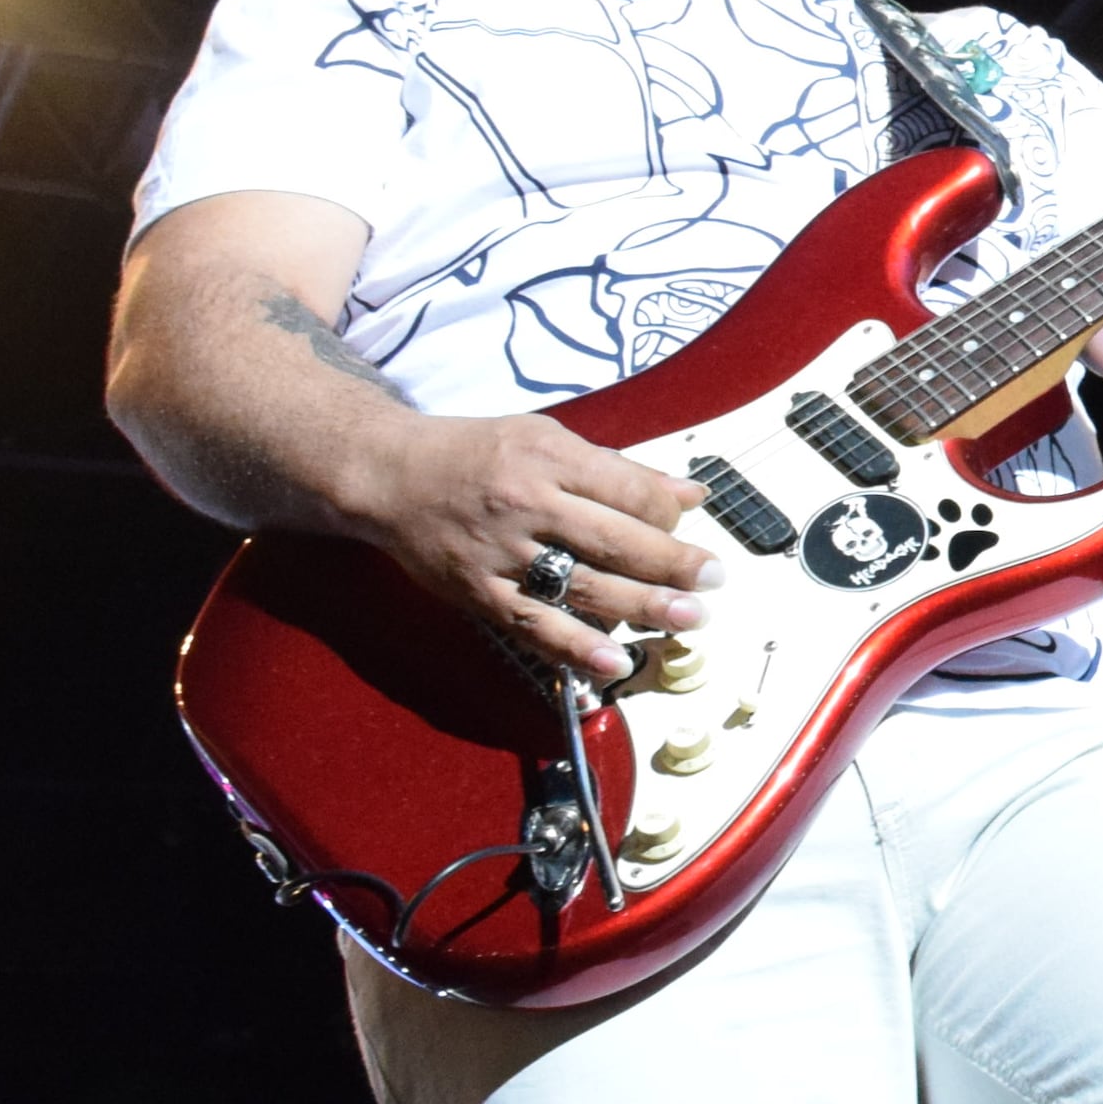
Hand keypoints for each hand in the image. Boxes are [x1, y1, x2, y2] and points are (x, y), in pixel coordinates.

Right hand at [352, 408, 715, 678]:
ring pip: (583, 585)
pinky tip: (615, 664)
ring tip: (689, 619)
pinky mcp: (479, 593)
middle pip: (615, 540)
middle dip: (672, 564)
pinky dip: (576, 649)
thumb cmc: (476, 453)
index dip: (669, 513)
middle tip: (714, 581)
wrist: (389, 475)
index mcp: (550, 459)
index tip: (691, 527)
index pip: (628, 490)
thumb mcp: (547, 439)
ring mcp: (502, 554)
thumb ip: (619, 470)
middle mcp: (527, 504)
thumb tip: (690, 494)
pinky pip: (534, 626)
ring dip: (642, 608)